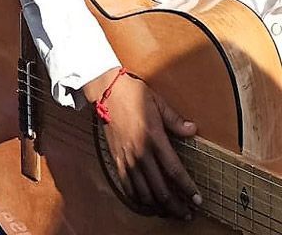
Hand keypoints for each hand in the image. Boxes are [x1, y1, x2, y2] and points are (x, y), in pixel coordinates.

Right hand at [82, 68, 200, 218]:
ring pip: (143, 191)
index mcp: (154, 138)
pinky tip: (145, 202)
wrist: (106, 90)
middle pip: (160, 189)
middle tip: (186, 214)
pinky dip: (136, 197)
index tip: (197, 200)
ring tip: (169, 212)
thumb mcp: (159, 103)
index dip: (188, 189)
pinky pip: (126, 184)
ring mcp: (126, 157)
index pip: (175, 171)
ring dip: (157, 206)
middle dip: (175, 206)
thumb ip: (176, 120)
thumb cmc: (133, 94)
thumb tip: (192, 130)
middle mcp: (140, 152)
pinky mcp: (116, 157)